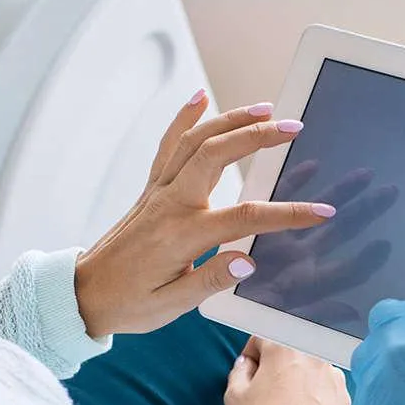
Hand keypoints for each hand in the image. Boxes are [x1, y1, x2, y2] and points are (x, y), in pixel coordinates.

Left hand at [76, 93, 334, 336]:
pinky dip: (184, 118)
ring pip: (195, 141)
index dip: (287, 214)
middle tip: (293, 126)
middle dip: (257, 136)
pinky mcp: (151, 189)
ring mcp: (158, 191)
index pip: (244, 218)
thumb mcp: (171, 305)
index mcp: (181, 236)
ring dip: (230, 119)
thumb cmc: (129, 303)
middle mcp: (169, 204)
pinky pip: (168, 145)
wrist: (84, 294)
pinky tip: (200, 98)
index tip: (320, 211)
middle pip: (217, 156)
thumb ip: (211, 280)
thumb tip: (248, 261)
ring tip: (264, 107)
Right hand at [224, 337, 350, 404]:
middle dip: (278, 365)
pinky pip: (327, 385)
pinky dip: (317, 392)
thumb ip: (239, 370)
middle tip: (269, 387)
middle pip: (290, 352)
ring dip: (300, 377)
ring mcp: (331, 374)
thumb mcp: (235, 395)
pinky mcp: (343, 394)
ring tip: (290, 401)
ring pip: (310, 367)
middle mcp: (312, 355)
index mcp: (283, 348)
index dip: (252, 354)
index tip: (250, 369)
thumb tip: (247, 363)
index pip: (262, 338)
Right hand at [238, 161, 399, 310]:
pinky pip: (280, 198)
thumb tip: (353, 313)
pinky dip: (296, 182)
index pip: (346, 270)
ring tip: (364, 174)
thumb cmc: (240, 318)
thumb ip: (315, 314)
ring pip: (317, 210)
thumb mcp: (276, 318)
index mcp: (306, 285)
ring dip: (341, 192)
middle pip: (340, 233)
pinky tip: (313, 166)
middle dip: (366, 212)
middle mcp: (299, 261)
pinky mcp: (258, 226)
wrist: (196, 305)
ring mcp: (282, 241)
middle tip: (390, 191)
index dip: (368, 260)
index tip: (386, 243)